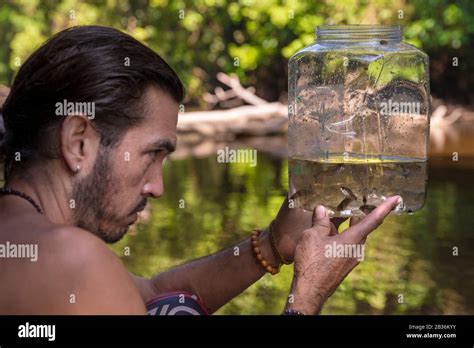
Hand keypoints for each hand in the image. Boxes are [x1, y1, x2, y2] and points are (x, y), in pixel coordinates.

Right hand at [285, 195, 400, 314]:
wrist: (309, 290)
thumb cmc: (312, 263)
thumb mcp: (312, 236)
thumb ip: (319, 222)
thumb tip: (321, 210)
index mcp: (353, 240)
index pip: (373, 220)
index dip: (385, 207)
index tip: (397, 199)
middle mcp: (356, 249)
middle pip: (362, 227)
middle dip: (360, 213)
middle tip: (360, 200)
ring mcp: (350, 259)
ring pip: (352, 236)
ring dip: (346, 225)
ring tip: (335, 214)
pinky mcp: (343, 265)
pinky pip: (345, 245)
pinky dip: (339, 235)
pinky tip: (326, 233)